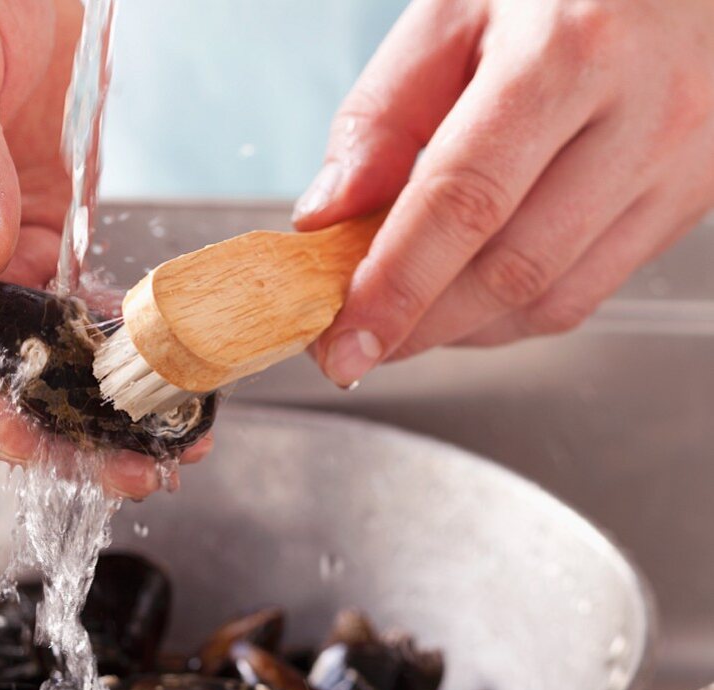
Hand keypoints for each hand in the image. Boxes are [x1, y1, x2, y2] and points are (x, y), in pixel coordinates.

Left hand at [295, 0, 713, 386]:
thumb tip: (327, 218)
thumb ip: (382, 116)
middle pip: (511, 268)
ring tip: (405, 315)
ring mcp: (683, 162)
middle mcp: (644, 112)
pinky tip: (467, 295)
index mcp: (567, 51)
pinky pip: (590, 291)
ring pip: (554, 298)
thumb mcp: (451, 13)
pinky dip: (513, 313)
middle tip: (356, 341)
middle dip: (419, 325)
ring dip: (462, 329)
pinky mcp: (694, 197)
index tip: (343, 341)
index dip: (396, 286)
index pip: (464, 200)